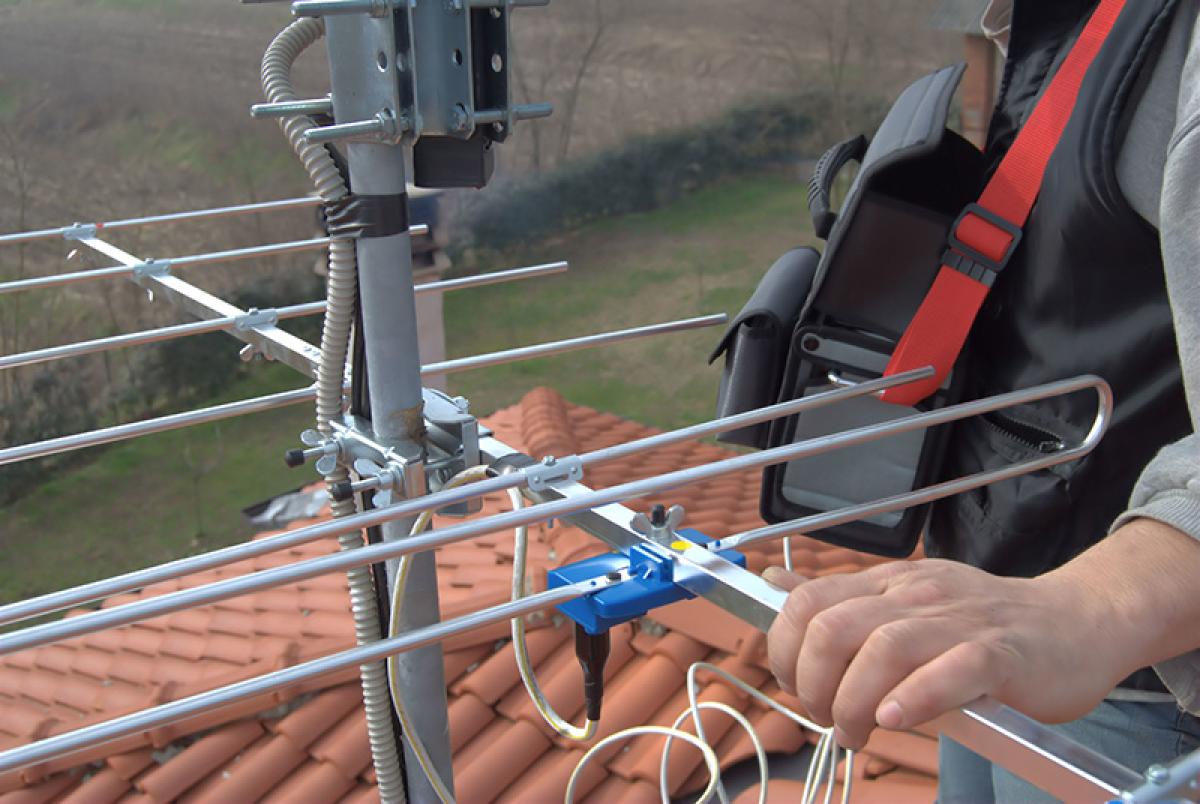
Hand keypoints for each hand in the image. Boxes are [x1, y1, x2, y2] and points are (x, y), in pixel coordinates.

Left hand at [764, 558, 1132, 749]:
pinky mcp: (1000, 655)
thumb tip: (777, 586)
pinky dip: (915, 697)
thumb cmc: (985, 624)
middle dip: (813, 683)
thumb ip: (841, 599)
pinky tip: (896, 720)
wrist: (1076, 621)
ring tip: (856, 732)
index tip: (797, 686)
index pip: (807, 603)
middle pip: (834, 628)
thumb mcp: (904, 598)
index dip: (785, 650)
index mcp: (888, 584)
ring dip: (854, 701)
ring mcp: (958, 623)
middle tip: (827, 717)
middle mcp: (915, 596)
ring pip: (884, 649)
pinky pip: (952, 670)